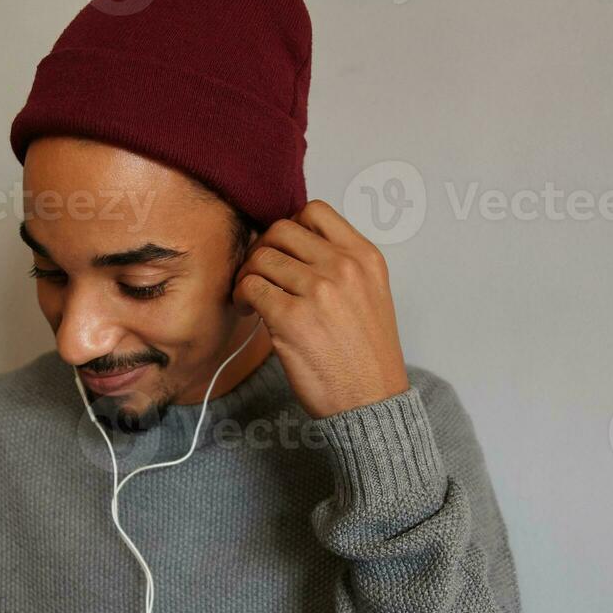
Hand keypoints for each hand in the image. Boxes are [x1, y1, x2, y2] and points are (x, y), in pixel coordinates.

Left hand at [232, 199, 409, 418]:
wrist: (371, 402)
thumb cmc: (367, 357)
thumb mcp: (371, 296)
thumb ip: (341, 266)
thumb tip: (293, 249)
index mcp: (365, 258)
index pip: (315, 211)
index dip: (289, 228)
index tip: (283, 253)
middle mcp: (343, 267)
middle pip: (281, 230)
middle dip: (263, 250)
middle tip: (260, 275)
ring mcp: (318, 291)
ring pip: (261, 257)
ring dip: (248, 274)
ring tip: (251, 297)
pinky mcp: (290, 318)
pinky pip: (251, 287)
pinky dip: (242, 295)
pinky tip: (249, 310)